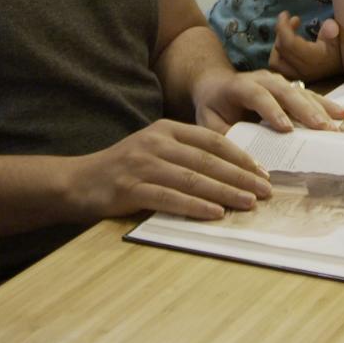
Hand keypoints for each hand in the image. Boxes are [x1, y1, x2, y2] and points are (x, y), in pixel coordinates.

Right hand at [71, 119, 273, 220]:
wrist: (77, 182)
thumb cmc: (122, 170)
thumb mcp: (154, 151)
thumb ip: (184, 156)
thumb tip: (229, 175)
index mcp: (166, 129)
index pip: (212, 141)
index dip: (241, 157)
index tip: (263, 173)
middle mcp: (156, 143)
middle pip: (208, 160)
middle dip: (241, 177)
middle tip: (266, 191)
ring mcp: (143, 164)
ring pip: (194, 179)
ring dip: (225, 192)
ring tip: (249, 203)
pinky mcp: (131, 188)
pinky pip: (170, 198)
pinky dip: (195, 206)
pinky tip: (215, 213)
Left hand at [190, 67, 343, 135]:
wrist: (216, 84)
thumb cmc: (212, 107)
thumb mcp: (208, 122)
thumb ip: (222, 137)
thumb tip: (240, 159)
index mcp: (239, 86)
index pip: (257, 95)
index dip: (272, 110)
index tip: (286, 128)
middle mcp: (262, 79)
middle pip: (285, 92)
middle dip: (305, 111)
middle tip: (323, 129)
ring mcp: (278, 82)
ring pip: (301, 92)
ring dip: (320, 108)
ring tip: (337, 125)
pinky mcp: (289, 88)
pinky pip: (308, 95)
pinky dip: (324, 105)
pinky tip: (341, 114)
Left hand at [268, 12, 343, 81]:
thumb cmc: (341, 52)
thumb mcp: (340, 40)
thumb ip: (333, 32)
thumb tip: (329, 24)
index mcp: (312, 59)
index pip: (288, 43)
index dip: (282, 26)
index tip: (285, 14)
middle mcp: (302, 69)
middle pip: (281, 49)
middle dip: (282, 31)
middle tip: (294, 20)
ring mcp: (297, 76)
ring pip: (275, 61)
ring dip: (278, 43)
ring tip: (288, 33)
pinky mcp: (295, 78)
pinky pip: (279, 67)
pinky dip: (279, 54)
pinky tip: (287, 46)